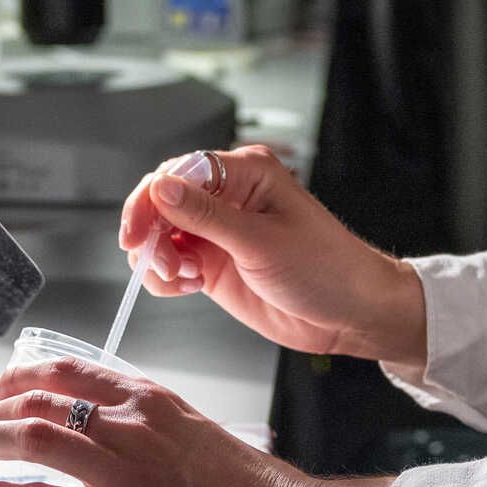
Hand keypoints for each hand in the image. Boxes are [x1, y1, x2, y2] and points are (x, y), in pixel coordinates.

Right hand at [120, 144, 426, 367]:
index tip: (135, 234)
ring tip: (183, 278)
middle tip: (154, 262)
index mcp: (245, 173)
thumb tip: (160, 188)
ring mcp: (219, 231)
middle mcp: (228, 197)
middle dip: (150, 233)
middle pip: (162, 202)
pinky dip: (167, 278)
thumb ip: (206, 216)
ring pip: (162, 235)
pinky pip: (172, 264)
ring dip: (158, 259)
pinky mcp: (215, 263)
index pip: (178, 172)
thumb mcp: (261, 242)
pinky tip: (188, 287)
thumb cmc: (326, 268)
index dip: (149, 201)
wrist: (350, 313)